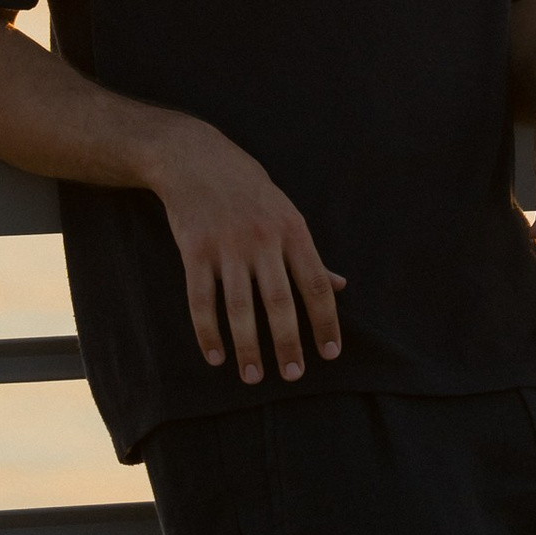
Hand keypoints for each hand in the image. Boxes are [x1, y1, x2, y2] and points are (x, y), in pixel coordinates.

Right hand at [143, 111, 345, 380]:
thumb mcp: (287, 213)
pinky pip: (201, 300)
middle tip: (293, 375)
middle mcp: (263, 239)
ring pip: (240, 307)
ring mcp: (227, 245)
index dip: (325, 322)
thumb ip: (309, 254)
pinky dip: (207, 332)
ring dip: (248, 346)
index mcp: (293, 230)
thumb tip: (341, 287)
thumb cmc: (249, 191)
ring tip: (254, 376)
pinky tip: (216, 356)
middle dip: (288, 342)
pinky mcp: (194, 250)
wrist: (194, 158)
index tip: (330, 354)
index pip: (316, 284)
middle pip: (280, 301)